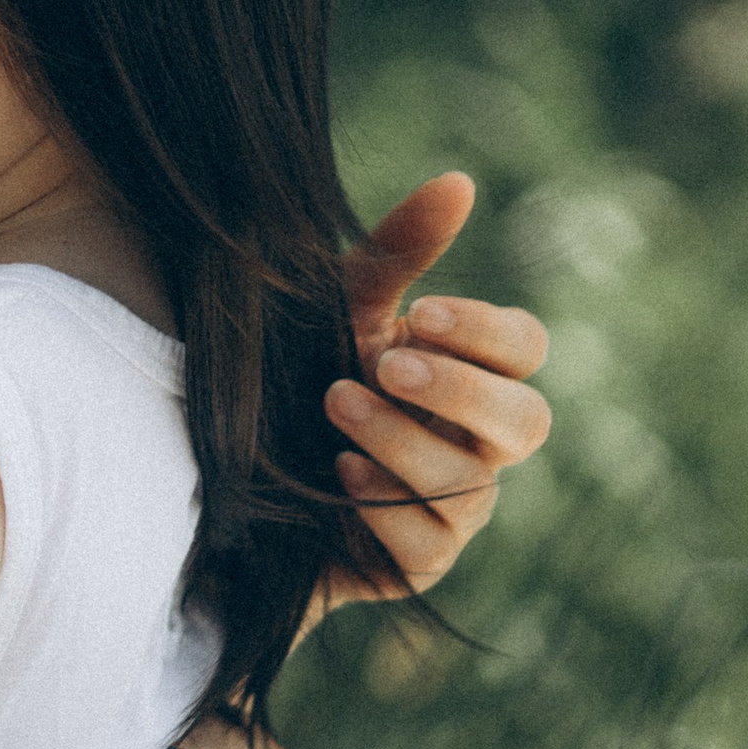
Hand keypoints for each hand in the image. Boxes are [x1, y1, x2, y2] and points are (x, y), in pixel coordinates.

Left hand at [321, 172, 549, 616]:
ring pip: (470, 486)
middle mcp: (475, 446)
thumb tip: (460, 181)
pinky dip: (384, 509)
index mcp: (469, 377)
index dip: (487, 334)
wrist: (218, 473)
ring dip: (399, 442)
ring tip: (333, 406)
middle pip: (529, 423)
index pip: (526, 351)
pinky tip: (338, 477)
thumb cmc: (291, 379)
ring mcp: (452, 511)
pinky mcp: (415, 566)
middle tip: (385, 365)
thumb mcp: (334, 308)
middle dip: (461, 394)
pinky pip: (428, 544)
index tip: (424, 313)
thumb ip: (397, 251)